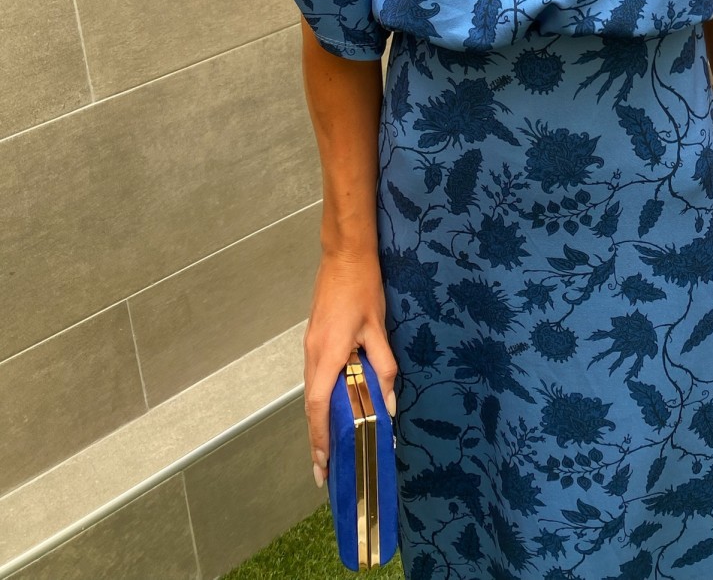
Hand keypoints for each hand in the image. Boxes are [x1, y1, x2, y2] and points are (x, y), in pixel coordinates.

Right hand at [303, 249, 398, 487]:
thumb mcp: (377, 327)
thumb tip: (389, 404)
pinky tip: (335, 409)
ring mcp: (310, 347)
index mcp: (328, 354)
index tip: (322, 464)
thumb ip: (383, 367)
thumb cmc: (362, 288)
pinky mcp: (314, 339)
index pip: (320, 406)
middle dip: (317, 439)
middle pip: (312, 406)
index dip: (320, 437)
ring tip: (330, 449)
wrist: (344, 255)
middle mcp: (313, 355)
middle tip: (326, 470)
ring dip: (319, 421)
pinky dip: (322, 400)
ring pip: (312, 393)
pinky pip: (316, 378)